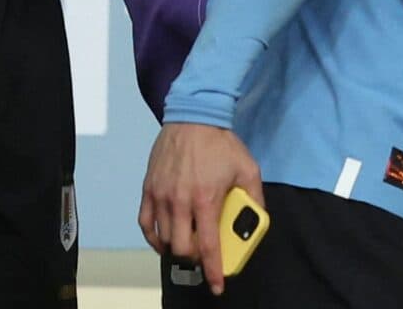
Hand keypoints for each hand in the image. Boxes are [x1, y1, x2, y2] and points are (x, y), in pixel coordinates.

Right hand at [138, 122, 262, 292]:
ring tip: (187, 243)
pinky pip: (146, 225)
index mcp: (206, 199)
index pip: (208, 246)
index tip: (217, 285)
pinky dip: (155, 238)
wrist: (194, 118)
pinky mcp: (148, 190)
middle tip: (204, 252)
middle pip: (182, 248)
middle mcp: (180, 202)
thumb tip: (256, 219)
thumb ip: (254, 197)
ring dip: (176, 248)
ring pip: (163, 239)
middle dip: (195, 257)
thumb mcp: (248, 168)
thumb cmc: (222, 144)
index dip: (212, 270)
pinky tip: (165, 238)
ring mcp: (161, 197)